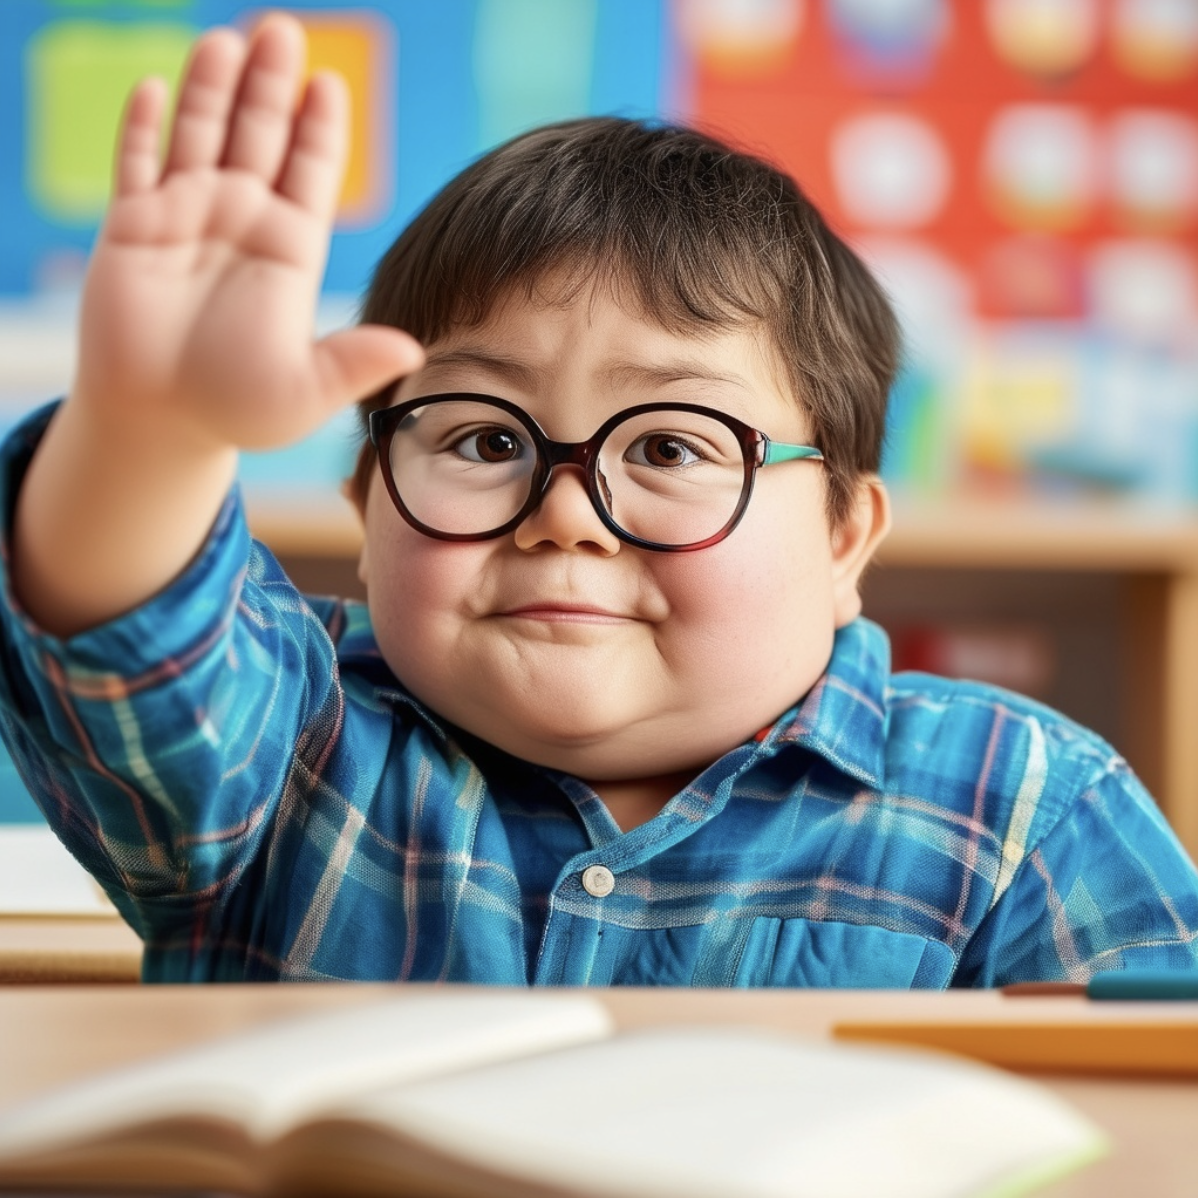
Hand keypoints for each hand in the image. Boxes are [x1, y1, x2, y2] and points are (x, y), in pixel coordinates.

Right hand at [77, 12, 422, 450]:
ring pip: (200, 136)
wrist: (161, 421)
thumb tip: (412, 350)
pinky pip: (136, 165)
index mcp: (287, 251)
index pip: (310, 174)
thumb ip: (353, 362)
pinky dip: (142, 128)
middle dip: (270, 86)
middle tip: (282, 31)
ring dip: (212, 90)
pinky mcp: (131, 227)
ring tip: (229, 41)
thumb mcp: (306, 389)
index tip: (329, 84)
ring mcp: (185, 218)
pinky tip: (153, 86)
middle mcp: (240, 223)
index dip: (318, 130)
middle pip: (259, 138)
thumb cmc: (236, 408)